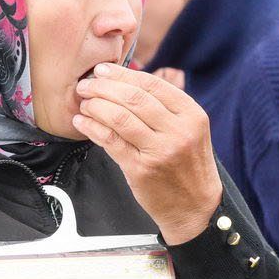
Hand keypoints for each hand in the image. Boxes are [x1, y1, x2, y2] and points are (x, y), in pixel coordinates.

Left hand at [72, 63, 222, 244]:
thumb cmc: (187, 166)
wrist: (196, 208)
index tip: (103, 70)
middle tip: (86, 85)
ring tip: (83, 103)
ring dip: (95, 106)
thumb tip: (125, 82)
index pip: (152, 84)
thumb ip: (165, 108)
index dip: (123, 74)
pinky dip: (92, 128)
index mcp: (192, 114)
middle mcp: (178, 130)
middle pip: (133, 98)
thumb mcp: (190, 131)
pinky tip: (82, 122)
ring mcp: (160, 151)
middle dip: (103, 87)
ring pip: (119, 117)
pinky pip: (110, 141)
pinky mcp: (141, 170)